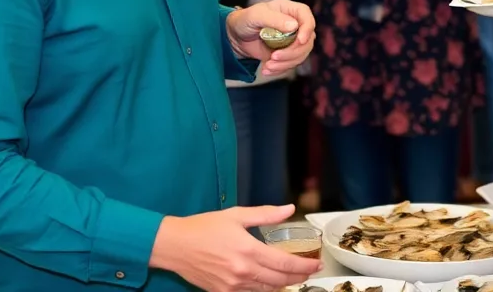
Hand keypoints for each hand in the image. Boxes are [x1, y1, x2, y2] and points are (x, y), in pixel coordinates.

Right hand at [152, 205, 320, 291]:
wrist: (176, 245)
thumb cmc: (204, 227)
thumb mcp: (236, 215)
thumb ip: (265, 214)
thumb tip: (288, 209)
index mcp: (248, 250)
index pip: (285, 263)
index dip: (304, 266)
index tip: (316, 265)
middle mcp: (243, 271)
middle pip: (280, 280)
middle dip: (298, 277)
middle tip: (309, 271)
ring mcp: (233, 285)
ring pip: (267, 290)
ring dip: (283, 284)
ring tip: (293, 277)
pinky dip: (264, 290)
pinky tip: (270, 283)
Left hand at [226, 0, 315, 75]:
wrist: (236, 37)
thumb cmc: (245, 20)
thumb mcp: (256, 16)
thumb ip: (274, 19)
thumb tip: (294, 26)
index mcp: (290, 10)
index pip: (307, 17)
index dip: (307, 29)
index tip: (300, 40)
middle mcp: (295, 25)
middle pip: (307, 41)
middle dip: (292, 53)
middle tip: (274, 57)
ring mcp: (292, 41)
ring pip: (301, 55)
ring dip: (286, 63)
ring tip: (268, 65)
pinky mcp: (287, 54)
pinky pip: (291, 64)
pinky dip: (280, 69)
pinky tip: (266, 69)